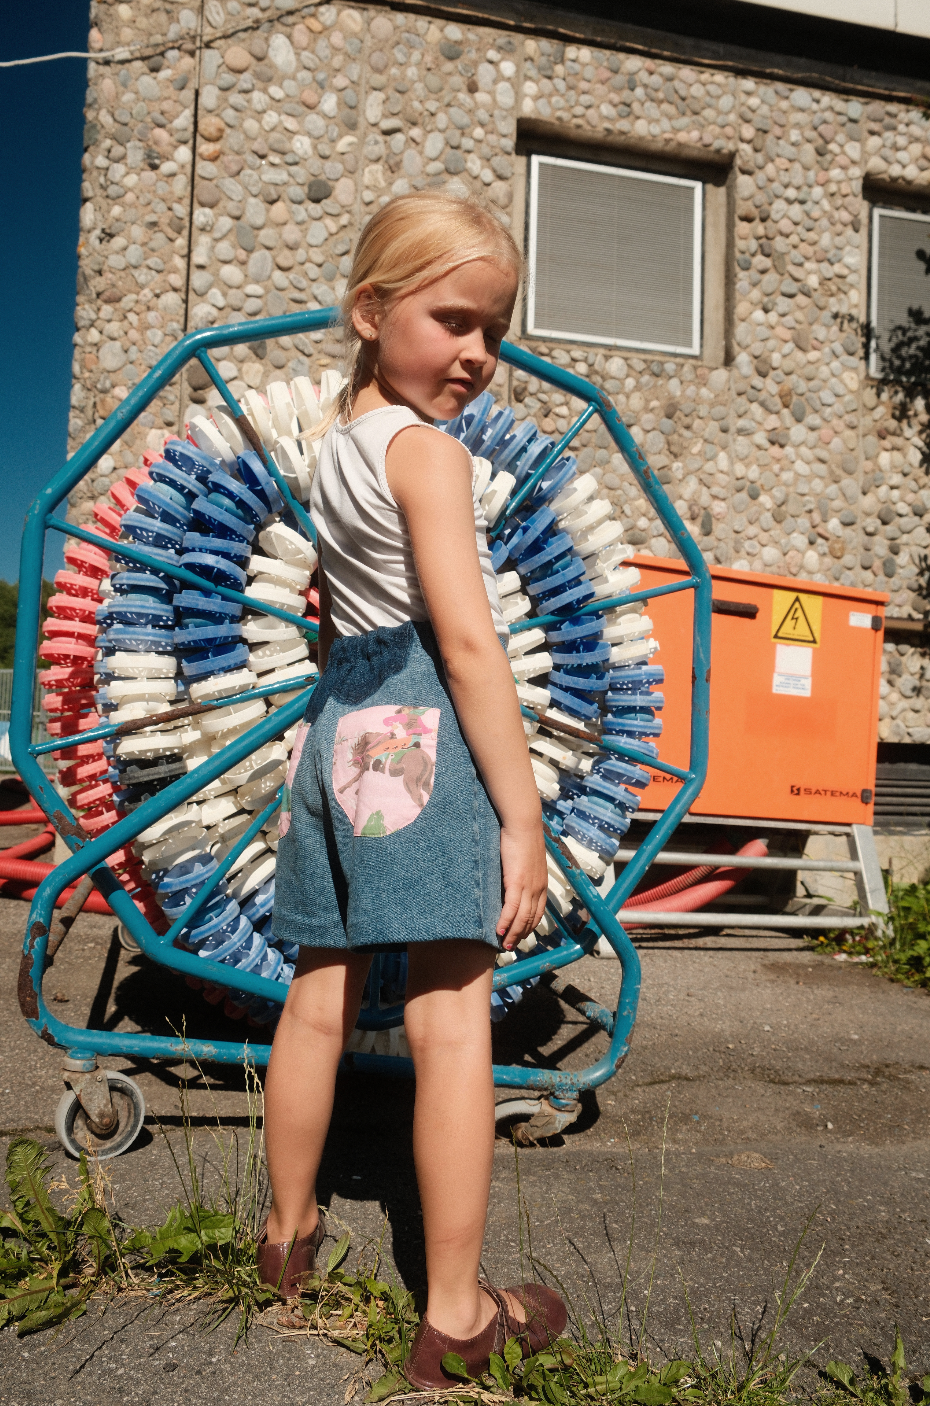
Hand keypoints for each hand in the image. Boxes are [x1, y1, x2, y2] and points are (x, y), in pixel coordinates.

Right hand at [497, 823, 547, 949]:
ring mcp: (529, 886)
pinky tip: (498, 931)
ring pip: (522, 918)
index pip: (537, 911)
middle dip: (521, 934)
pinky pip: (511, 909)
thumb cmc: (521, 835)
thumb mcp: (525, 858)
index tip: (520, 935)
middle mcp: (538, 888)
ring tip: (504, 944)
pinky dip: (505, 922)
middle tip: (510, 945)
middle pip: (531, 919)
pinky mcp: (517, 882)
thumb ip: (521, 871)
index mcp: (541, 883)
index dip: (529, 926)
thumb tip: (511, 878)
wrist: (523, 823)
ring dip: (513, 933)